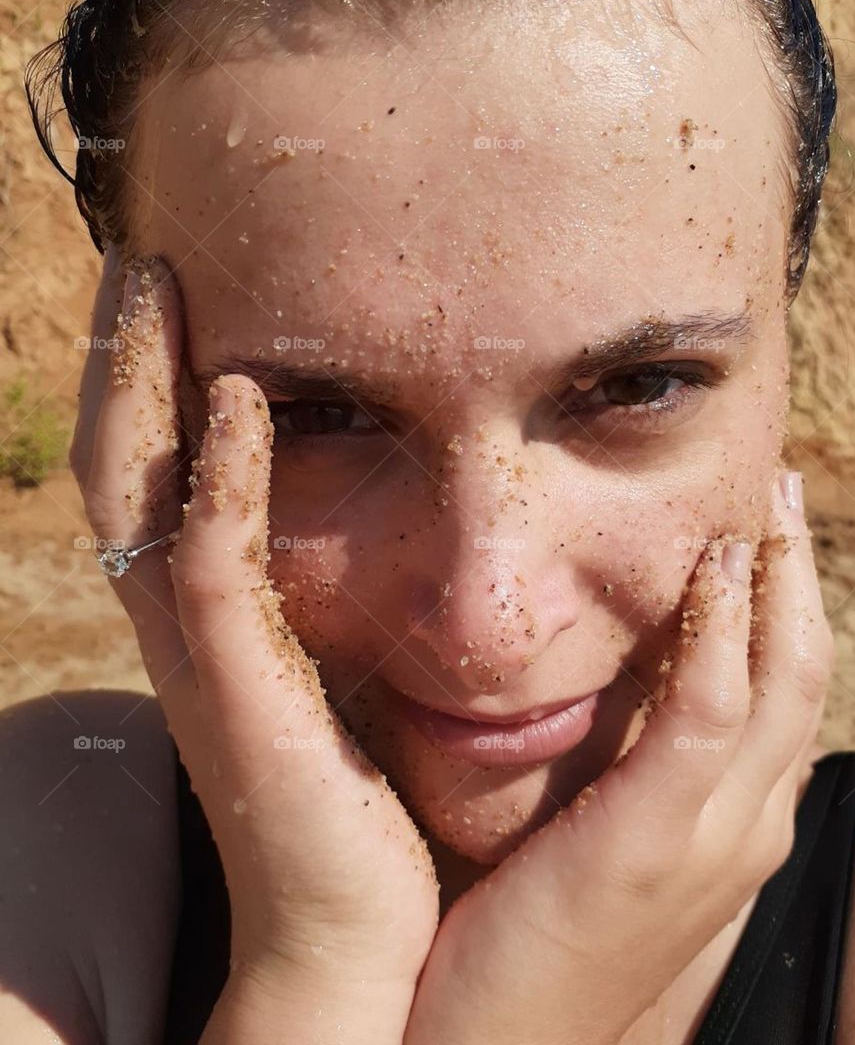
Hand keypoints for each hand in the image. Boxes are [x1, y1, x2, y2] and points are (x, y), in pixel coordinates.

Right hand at [71, 249, 439, 1035]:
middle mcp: (186, 625)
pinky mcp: (241, 694)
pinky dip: (219, 476)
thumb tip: (395, 517)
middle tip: (140, 259)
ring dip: (142, 384)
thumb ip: (340, 598)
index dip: (152, 381)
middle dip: (123, 358)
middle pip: (125, 463)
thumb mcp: (342, 672)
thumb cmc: (359, 801)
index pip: (159, 474)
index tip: (176, 291)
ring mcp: (202, 657)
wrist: (356, 931)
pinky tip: (241, 396)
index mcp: (215, 616)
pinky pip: (211, 564)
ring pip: (140, 493)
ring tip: (154, 285)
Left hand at [402, 469, 831, 1044]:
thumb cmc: (528, 937)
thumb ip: (626, 774)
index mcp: (732, 826)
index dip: (785, 604)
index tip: (761, 530)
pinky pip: (712, 714)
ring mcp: (712, 839)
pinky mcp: (653, 841)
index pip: (784, 693)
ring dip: (778, 581)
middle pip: (803, 673)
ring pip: (781, 681)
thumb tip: (607, 688)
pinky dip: (726, 633)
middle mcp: (745, 829)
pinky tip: (715, 568)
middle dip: (799, 575)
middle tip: (778, 493)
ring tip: (763, 504)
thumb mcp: (598, 843)